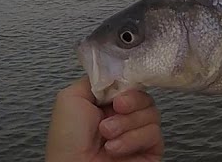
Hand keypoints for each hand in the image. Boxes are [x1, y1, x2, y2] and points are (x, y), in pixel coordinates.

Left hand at [45, 76, 163, 161]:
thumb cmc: (66, 143)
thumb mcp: (71, 98)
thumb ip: (95, 79)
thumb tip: (118, 72)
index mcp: (106, 104)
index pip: (130, 83)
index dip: (128, 85)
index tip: (117, 94)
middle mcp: (123, 117)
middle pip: (144, 96)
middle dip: (130, 103)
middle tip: (115, 110)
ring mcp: (137, 133)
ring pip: (152, 112)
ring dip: (127, 124)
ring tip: (108, 136)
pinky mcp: (149, 149)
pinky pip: (154, 133)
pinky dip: (133, 139)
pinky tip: (115, 148)